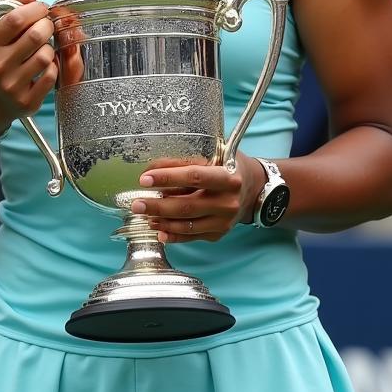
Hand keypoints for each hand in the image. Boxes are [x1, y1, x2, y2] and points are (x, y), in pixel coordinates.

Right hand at [0, 0, 56, 132]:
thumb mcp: (0, 31)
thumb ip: (19, 3)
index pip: (15, 18)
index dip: (35, 9)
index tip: (41, 9)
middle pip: (36, 36)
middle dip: (48, 26)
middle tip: (47, 27)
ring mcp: (11, 85)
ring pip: (46, 56)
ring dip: (50, 48)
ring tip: (44, 47)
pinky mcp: (26, 101)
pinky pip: (51, 76)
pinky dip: (53, 67)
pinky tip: (44, 66)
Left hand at [130, 152, 265, 243]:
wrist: (254, 188)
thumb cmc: (230, 166)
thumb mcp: (215, 155)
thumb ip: (188, 161)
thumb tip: (153, 168)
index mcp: (228, 177)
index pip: (194, 176)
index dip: (168, 177)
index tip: (146, 178)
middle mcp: (228, 202)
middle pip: (187, 206)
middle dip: (157, 206)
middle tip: (137, 204)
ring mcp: (224, 221)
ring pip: (187, 225)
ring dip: (162, 221)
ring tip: (144, 216)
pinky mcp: (219, 233)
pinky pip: (192, 236)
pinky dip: (173, 235)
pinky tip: (159, 230)